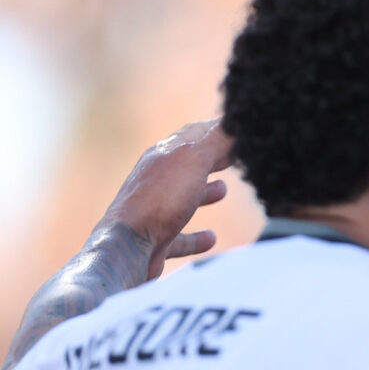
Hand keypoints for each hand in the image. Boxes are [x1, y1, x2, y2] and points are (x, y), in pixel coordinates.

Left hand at [96, 118, 232, 280]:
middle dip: (213, 157)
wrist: (127, 247)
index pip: (194, 133)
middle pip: (189, 163)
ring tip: (223, 189)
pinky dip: (196, 236)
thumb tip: (234, 122)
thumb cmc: (160, 200)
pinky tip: (211, 238)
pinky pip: (181, 236)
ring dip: (204, 192)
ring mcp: (155, 211)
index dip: (218, 128)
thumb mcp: (193, 160)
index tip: (240, 126)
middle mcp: (157, 179)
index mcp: (163, 155)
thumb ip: (215, 141)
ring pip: (183, 197)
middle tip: (235, 154)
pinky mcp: (157, 240)